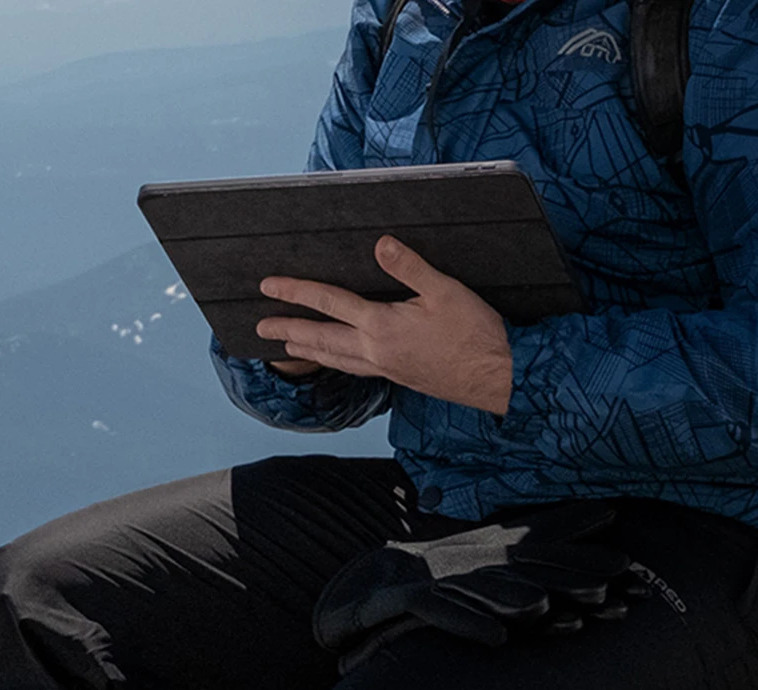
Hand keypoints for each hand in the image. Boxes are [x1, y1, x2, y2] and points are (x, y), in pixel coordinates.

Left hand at [255, 236, 513, 414]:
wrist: (497, 378)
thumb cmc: (476, 334)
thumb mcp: (446, 291)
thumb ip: (410, 268)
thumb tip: (381, 244)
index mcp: (381, 326)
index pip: (329, 303)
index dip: (296, 291)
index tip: (269, 286)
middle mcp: (375, 351)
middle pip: (320, 338)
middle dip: (288, 329)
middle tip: (260, 326)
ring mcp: (384, 367)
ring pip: (334, 358)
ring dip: (307, 350)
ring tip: (286, 346)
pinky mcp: (397, 376)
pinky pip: (354, 368)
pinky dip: (334, 362)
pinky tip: (336, 360)